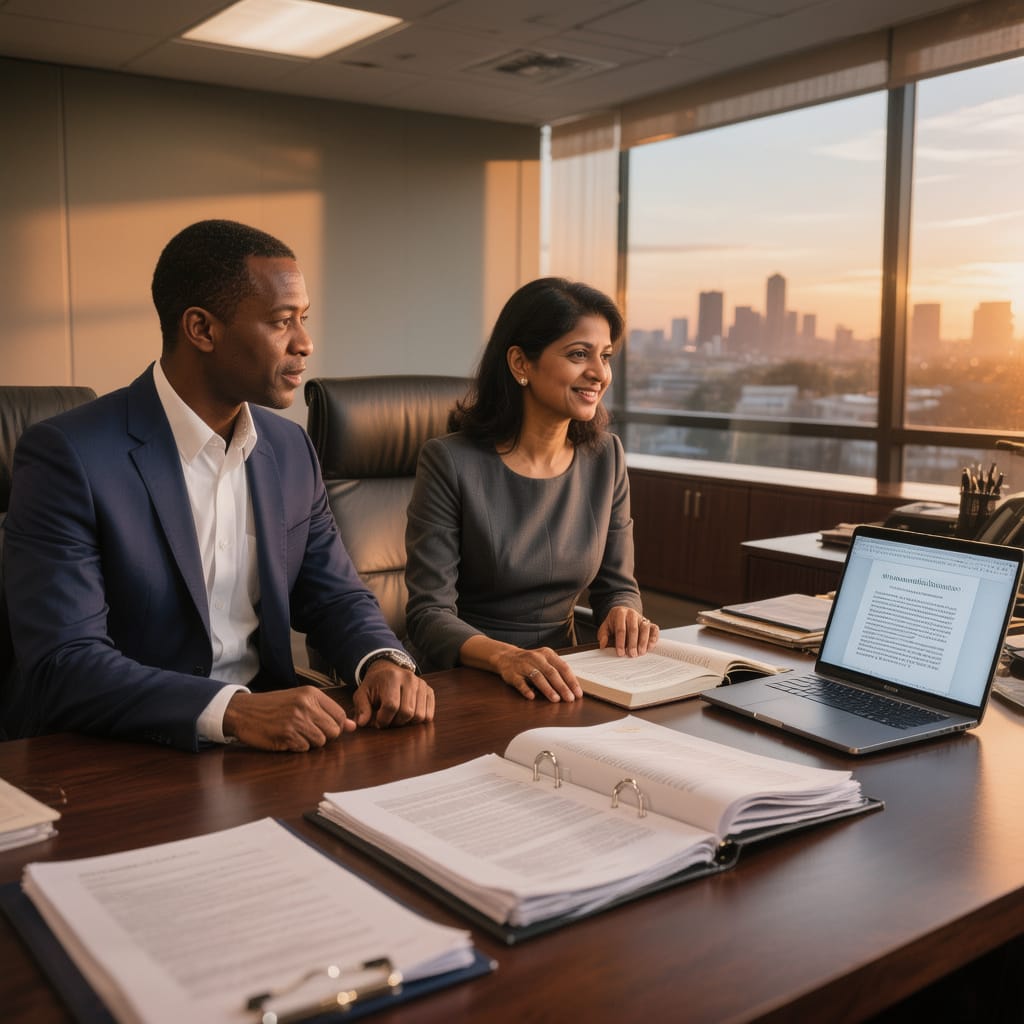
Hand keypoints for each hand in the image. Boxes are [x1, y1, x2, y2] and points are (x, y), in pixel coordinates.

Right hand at [223, 686, 353, 751]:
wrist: (243, 711)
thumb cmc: (273, 706)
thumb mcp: (300, 700)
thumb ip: (326, 711)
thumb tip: (352, 726)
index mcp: (311, 694)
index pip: (340, 715)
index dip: (335, 725)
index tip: (323, 726)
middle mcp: (306, 706)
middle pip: (333, 731)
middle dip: (324, 736)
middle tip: (307, 731)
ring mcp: (296, 721)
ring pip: (320, 742)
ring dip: (310, 743)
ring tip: (295, 734)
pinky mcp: (286, 736)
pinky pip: (304, 749)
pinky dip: (297, 747)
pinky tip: (286, 739)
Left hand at [354, 661, 434, 727]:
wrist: (388, 671)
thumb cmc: (374, 685)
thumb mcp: (362, 694)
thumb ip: (361, 708)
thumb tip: (362, 722)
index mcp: (391, 677)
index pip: (391, 706)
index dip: (383, 719)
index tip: (378, 722)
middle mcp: (409, 678)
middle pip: (407, 712)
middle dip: (395, 723)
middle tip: (388, 721)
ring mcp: (421, 684)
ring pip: (419, 715)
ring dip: (407, 723)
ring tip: (397, 718)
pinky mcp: (429, 691)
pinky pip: (429, 714)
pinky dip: (418, 721)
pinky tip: (408, 717)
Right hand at [493, 646, 582, 702]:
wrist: (507, 657)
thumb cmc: (531, 662)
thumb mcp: (546, 661)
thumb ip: (558, 671)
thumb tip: (573, 688)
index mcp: (547, 654)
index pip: (563, 667)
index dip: (571, 681)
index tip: (578, 693)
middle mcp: (536, 658)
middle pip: (551, 673)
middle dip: (562, 687)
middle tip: (569, 698)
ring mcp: (523, 665)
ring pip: (537, 677)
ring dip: (547, 689)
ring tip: (555, 699)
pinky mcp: (512, 674)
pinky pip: (520, 682)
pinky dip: (526, 690)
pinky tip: (532, 696)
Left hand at [597, 607, 658, 656]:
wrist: (623, 615)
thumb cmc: (614, 623)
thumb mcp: (605, 627)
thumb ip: (603, 635)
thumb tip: (603, 645)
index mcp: (620, 613)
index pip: (620, 628)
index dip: (620, 642)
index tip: (620, 653)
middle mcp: (632, 614)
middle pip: (633, 629)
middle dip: (632, 643)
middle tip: (632, 654)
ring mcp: (641, 617)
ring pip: (645, 628)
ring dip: (643, 641)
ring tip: (641, 652)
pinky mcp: (649, 623)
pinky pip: (654, 629)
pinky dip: (653, 638)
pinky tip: (650, 647)